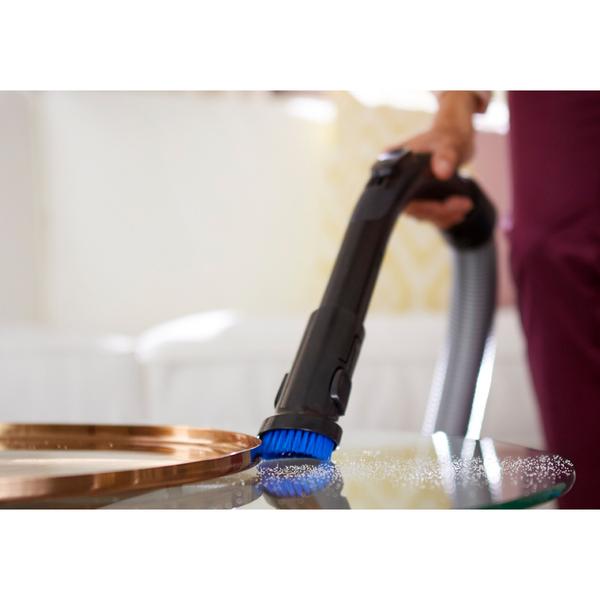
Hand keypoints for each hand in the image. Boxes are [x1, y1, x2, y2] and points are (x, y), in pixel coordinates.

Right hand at [389, 92, 478, 228]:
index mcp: (394, 168)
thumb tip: (442, 173)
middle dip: (440, 211)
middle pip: (414, 209)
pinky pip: (427, 213)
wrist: (452, 135)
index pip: (404, 198)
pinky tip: (457, 212)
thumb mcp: (448, 145)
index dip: (427, 206)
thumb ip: (445, 157)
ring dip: (443, 215)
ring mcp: (406, 191)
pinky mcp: (418, 197)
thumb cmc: (447, 136)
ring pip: (422, 214)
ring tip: (464, 207)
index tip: (449, 206)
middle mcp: (396, 182)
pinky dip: (442, 215)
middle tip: (464, 206)